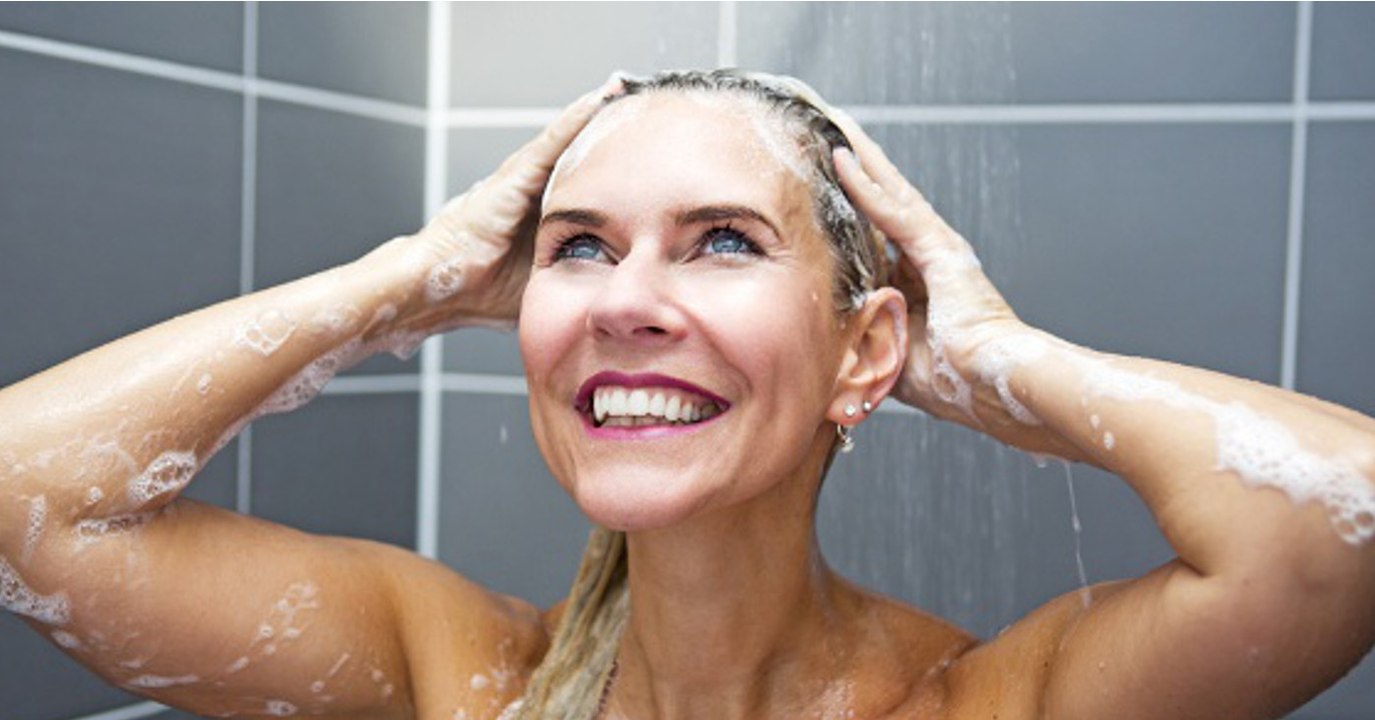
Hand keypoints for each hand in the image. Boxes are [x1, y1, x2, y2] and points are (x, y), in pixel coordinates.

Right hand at [394, 75, 623, 333]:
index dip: (610, 175)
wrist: (441, 287)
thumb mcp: (547, 285)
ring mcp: (523, 180)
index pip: (583, 190)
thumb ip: (576, 282)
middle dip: (604, 135)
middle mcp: (532, 194)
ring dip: (593, 114)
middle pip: (576, 158)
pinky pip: (552, 141)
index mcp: (541, 219)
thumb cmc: (482, 294)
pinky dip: (575, 118)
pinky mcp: (515, 175)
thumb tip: (612, 298)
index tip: (640, 162)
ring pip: (567, 140)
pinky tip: (599, 97)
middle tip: (637, 111)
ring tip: (621, 89)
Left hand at [832, 116, 1078, 458]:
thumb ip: (864, 336)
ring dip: (861, 158)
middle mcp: (930, 258)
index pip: (877, 234)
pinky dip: (868, 187)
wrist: (992, 385)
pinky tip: (843, 161)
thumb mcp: (892, 353)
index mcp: (918, 282)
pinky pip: (895, 212)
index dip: (852, 206)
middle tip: (829, 130)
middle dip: (858, 167)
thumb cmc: (954, 381)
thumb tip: (828, 338)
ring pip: (891, 193)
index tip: (824, 182)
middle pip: (885, 202)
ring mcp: (938, 250)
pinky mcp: (942, 251)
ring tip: (835, 124)